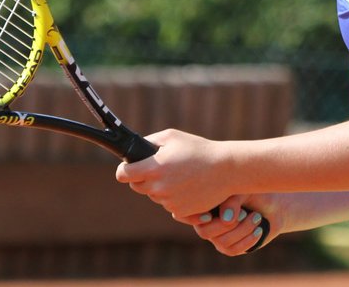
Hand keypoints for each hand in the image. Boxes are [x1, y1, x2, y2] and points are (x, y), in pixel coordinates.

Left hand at [114, 128, 231, 218]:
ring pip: (154, 195)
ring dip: (161, 187)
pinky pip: (169, 205)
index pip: (123, 175)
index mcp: (153, 168)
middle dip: (145, 178)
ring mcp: (168, 201)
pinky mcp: (180, 211)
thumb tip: (135, 149)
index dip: (124, 170)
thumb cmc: (198, 150)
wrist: (225, 169)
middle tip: (162, 168)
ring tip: (181, 175)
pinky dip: (175, 197)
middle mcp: (158, 187)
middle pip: (137, 186)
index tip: (128, 169)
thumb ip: (150, 142)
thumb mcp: (172, 137)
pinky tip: (188, 186)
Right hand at [176, 194, 272, 255]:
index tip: (211, 214)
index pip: (185, 215)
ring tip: (257, 217)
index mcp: (205, 204)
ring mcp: (217, 237)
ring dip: (243, 229)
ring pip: (222, 241)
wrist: (274, 206)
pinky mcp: (230, 247)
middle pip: (205, 232)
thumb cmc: (256, 192)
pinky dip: (248, 240)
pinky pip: (233, 250)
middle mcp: (206, 222)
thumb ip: (232, 200)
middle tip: (247, 213)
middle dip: (228, 224)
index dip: (194, 218)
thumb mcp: (244, 190)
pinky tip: (258, 229)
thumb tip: (226, 219)